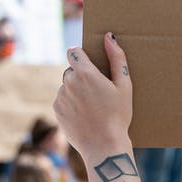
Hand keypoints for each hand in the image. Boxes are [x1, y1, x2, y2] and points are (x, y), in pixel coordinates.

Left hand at [53, 34, 131, 156]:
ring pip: (67, 85)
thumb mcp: (124, 86)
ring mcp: (60, 96)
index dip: (82, 56)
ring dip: (77, 90)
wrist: (104, 145)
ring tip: (93, 106)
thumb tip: (109, 36)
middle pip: (72, 70)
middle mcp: (69, 82)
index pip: (74, 52)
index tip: (91, 64)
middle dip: (82, 76)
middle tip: (99, 91)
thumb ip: (117, 58)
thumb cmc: (118, 115)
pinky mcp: (56, 109)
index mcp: (86, 73)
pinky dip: (72, 103)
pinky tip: (85, 114)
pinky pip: (63, 99)